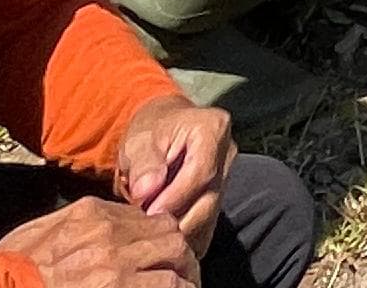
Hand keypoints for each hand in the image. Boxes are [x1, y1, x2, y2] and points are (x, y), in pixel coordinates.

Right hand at [0, 196, 191, 287]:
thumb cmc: (10, 268)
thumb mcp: (40, 233)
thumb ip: (73, 226)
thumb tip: (99, 229)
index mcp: (90, 214)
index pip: (144, 217)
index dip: (155, 238)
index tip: (157, 255)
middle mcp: (109, 233)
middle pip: (168, 234)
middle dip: (179, 254)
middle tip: (182, 274)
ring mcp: (116, 263)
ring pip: (176, 259)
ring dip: (183, 275)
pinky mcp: (118, 287)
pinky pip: (167, 286)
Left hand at [115, 95, 237, 246]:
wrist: (160, 134)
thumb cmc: (149, 133)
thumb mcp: (139, 141)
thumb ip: (144, 164)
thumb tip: (146, 190)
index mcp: (213, 128)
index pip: (201, 172)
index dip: (174, 196)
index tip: (148, 212)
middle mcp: (227, 153)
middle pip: (207, 200)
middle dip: (175, 220)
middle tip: (144, 230)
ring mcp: (227, 179)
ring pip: (207, 219)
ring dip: (178, 232)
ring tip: (150, 234)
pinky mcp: (220, 200)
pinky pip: (204, 229)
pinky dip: (183, 238)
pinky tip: (161, 238)